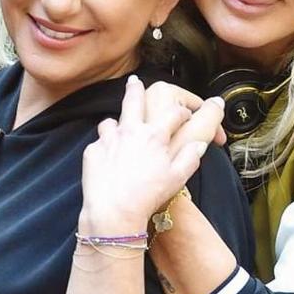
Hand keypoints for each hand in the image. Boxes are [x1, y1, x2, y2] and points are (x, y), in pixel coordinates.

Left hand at [79, 76, 216, 233]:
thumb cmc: (148, 196)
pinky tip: (109, 154)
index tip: (186, 115)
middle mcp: (131, 131)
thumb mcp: (178, 178)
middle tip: (135, 81)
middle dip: (136, 88)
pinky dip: (105, 144)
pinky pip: (99, 140)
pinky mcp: (93, 151)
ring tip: (120, 127)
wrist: (114, 212)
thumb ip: (191, 156)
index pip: (174, 113)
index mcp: (155, 135)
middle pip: (134, 99)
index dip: (184, 112)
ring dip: (117, 122)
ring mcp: (109, 139)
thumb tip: (199, 144)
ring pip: (112, 120)